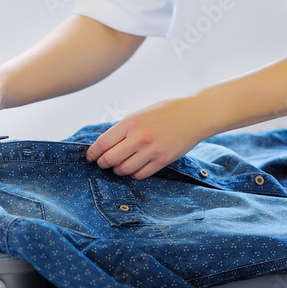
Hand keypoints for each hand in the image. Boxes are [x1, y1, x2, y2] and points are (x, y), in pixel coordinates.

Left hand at [86, 98, 209, 179]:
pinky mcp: (162, 160)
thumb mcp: (141, 113)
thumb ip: (124, 128)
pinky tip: (134, 167)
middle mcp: (140, 137)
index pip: (102, 143)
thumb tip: (104, 145)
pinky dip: (133, 174)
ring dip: (117, 170)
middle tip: (103, 163)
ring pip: (123, 170)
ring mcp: (152, 150)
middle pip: (109, 160)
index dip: (92, 153)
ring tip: (119, 165)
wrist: (196, 115)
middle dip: (102, 164)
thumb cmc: (167, 112)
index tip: (90, 157)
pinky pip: (139, 175)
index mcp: (131, 122)